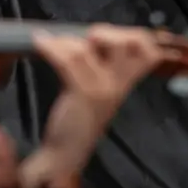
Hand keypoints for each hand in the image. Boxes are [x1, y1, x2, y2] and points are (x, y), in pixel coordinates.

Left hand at [21, 26, 165, 187]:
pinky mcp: (83, 94)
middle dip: (106, 32)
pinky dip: (50, 47)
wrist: (64, 155)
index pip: (147, 53)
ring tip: (49, 42)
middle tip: (87, 37)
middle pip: (128, 44)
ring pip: (88, 49)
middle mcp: (118, 86)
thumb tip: (90, 35)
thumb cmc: (77, 120)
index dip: (135, 35)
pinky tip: (39, 42)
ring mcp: (103, 90)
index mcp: (124, 85)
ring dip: (64, 41)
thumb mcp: (95, 91)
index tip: (107, 32)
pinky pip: (67, 60)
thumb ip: (100, 66)